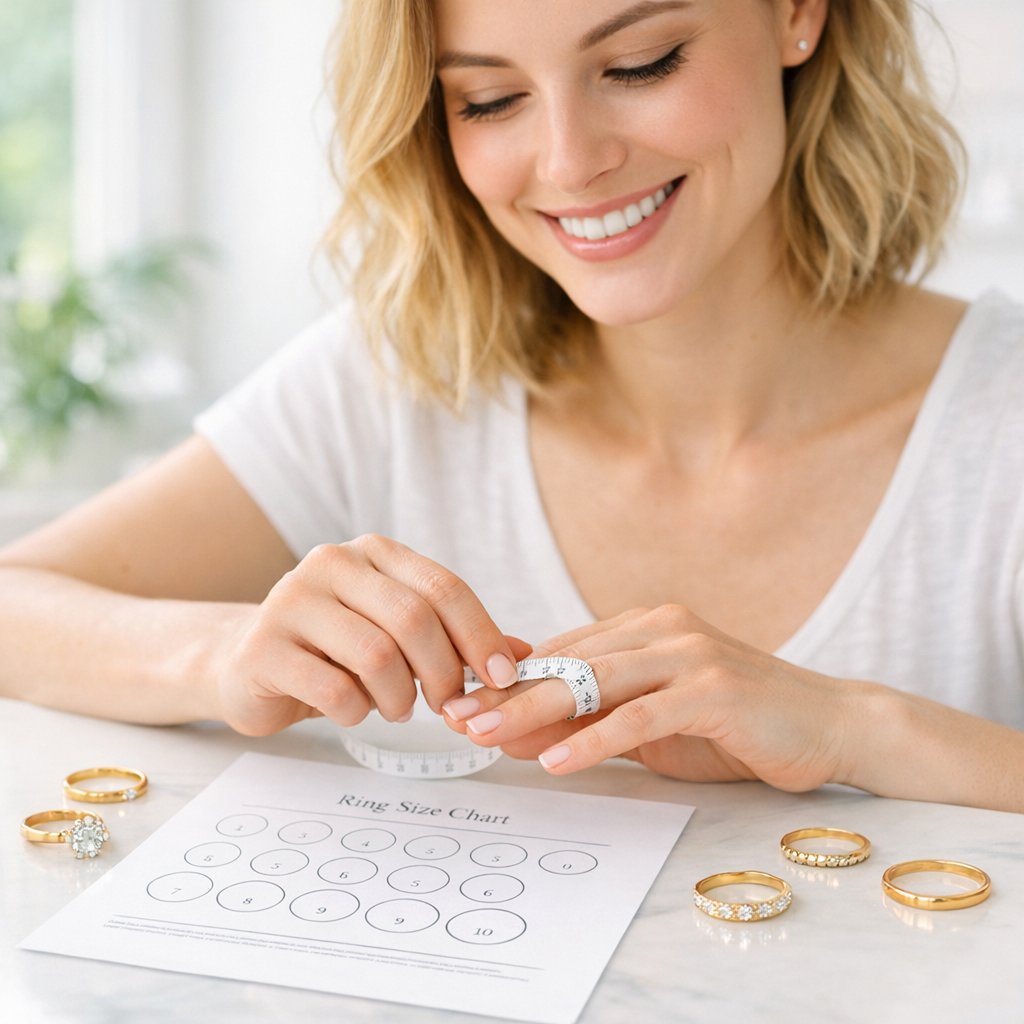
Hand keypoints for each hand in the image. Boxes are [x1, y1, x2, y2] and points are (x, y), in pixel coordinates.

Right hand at [214, 534, 528, 735]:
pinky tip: (354, 711)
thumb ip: (455, 639)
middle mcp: (331, 564)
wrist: (245, 663)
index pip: (443, 587)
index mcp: (374, 554)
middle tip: (449, 705)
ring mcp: (291, 602)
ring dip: (400, 697)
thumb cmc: (336, 650)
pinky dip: (357, 712)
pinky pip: (333, 689)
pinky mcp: (262, 648)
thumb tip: (521, 654)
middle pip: (413, 618)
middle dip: (445, 672)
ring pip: (376, 654)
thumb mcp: (398, 637)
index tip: (504, 678)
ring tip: (398, 709)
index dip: (481, 635)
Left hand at [442, 606, 852, 791]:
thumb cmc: (737, 725)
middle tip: (455, 717)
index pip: (562, 653)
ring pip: (593, 683)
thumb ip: (594, 720)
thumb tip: (517, 733)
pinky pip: (639, 716)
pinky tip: (554, 760)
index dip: (508, 681)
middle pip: (567, 663)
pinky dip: (593, 739)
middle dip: (505, 693)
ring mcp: (689, 653)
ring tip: (485, 736)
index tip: (463, 705)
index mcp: (644, 625)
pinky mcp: (713, 688)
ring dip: (532, 712)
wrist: (828, 725)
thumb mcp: (654, 723)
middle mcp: (662, 627)